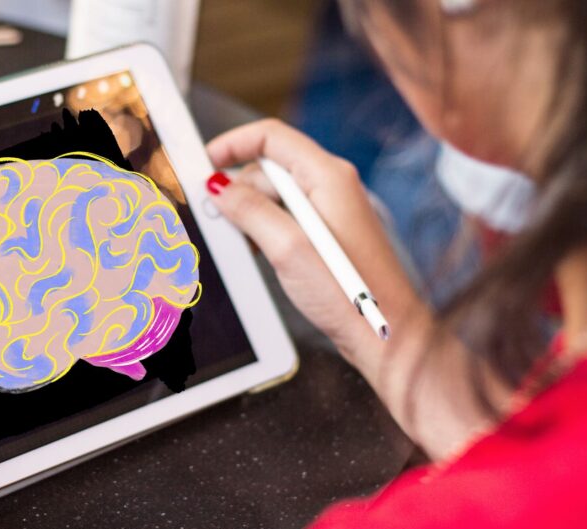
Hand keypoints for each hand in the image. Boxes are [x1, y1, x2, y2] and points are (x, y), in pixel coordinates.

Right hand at [205, 119, 426, 377]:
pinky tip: (256, 253)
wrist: (384, 334)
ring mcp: (331, 208)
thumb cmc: (347, 295)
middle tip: (212, 217)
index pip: (271, 137)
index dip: (232, 144)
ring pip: (274, 194)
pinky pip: (285, 216)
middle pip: (269, 166)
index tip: (202, 163)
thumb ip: (250, 211)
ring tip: (236, 242)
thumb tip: (217, 186)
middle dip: (237, 187)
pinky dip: (263, 227)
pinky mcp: (327, 232)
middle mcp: (332, 185)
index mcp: (328, 176)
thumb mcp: (287, 249)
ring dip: (248, 212)